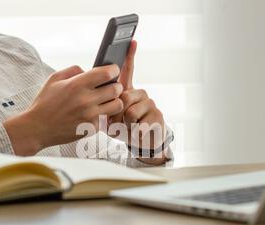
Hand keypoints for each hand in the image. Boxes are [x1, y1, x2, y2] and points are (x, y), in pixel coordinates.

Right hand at [4, 65, 124, 155]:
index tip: (112, 71)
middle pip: (116, 89)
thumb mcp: (54, 79)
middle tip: (110, 87)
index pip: (107, 73)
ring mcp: (90, 116)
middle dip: (116, 86)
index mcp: (77, 85)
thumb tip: (90, 70)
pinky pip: (107, 118)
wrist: (38, 128)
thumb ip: (74, 70)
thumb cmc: (45, 103)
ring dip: (114, 101)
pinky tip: (96, 112)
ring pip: (117, 105)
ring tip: (107, 100)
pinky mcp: (92, 128)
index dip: (113, 70)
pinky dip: (104, 115)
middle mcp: (86, 100)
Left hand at [110, 41, 167, 163]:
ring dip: (125, 124)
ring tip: (129, 128)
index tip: (132, 41)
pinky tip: (138, 132)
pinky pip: (140, 123)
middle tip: (118, 122)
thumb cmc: (124, 128)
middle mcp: (140, 94)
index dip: (130, 56)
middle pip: (124, 96)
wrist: (142, 143)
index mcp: (128, 91)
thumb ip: (107, 107)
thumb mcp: (110, 118)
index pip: (129, 71)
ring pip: (130, 111)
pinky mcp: (157, 116)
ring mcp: (150, 104)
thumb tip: (107, 100)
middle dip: (117, 113)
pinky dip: (135, 132)